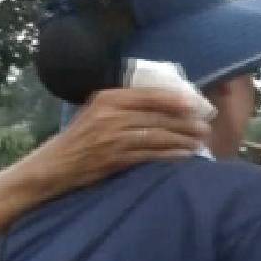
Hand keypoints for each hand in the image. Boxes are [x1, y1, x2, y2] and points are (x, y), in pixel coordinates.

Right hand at [31, 87, 208, 192]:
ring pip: (157, 135)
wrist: (55, 165)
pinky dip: (170, 154)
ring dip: (182, 139)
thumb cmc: (81, 136)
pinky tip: (184, 155)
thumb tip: (163, 100)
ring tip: (199, 141)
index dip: (176, 100)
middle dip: (185, 122)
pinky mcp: (115, 158)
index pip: (150, 95)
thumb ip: (124, 104)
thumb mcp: (97, 110)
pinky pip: (150, 155)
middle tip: (205, 126)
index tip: (195, 104)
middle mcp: (111, 115)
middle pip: (157, 116)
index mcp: (108, 98)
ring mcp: (113, 138)